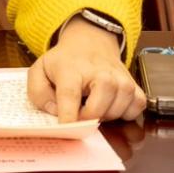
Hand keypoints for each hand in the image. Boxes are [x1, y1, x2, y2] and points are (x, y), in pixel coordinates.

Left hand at [27, 15, 144, 122]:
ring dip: (104, 117)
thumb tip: (55, 112)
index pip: (70, 94)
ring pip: (117, 111)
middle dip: (87, 119)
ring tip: (93, 105)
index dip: (68, 115)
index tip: (66, 129)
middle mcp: (100, 73)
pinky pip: (135, 110)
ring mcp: (120, 79)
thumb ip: (38, 93)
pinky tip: (110, 105)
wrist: (90, 43)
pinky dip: (124, 114)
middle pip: (98, 107)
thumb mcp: (40, 70)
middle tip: (79, 114)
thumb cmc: (65, 63)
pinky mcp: (134, 86)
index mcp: (71, 69)